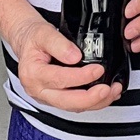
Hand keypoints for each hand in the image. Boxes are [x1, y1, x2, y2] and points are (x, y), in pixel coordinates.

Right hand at [6, 15, 122, 112]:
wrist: (26, 41)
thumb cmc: (34, 38)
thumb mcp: (43, 32)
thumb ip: (59, 44)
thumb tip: (75, 56)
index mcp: (33, 73)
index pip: (59, 79)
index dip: (81, 77)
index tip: (98, 70)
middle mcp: (38, 89)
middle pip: (66, 102)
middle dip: (91, 98)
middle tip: (108, 89)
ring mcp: (47, 97)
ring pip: (73, 107)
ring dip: (95, 102)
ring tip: (113, 91)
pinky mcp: (56, 98)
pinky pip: (75, 105)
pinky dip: (92, 102)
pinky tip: (105, 95)